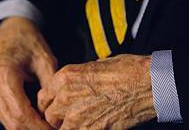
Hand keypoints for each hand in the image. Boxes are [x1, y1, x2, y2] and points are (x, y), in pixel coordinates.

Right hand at [0, 16, 56, 129]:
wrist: (12, 33)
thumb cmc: (29, 43)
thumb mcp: (45, 59)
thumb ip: (49, 84)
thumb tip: (56, 109)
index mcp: (4, 76)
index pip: (21, 114)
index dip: (38, 127)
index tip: (54, 129)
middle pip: (13, 123)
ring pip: (8, 124)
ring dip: (28, 128)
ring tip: (48, 125)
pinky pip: (6, 118)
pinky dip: (22, 123)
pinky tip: (38, 120)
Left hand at [38, 54, 155, 128]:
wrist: (145, 83)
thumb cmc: (127, 70)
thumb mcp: (96, 65)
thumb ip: (79, 78)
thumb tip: (76, 86)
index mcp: (66, 76)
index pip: (43, 97)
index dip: (51, 104)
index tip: (57, 108)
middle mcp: (66, 96)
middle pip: (49, 116)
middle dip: (58, 119)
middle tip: (72, 118)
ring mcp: (76, 116)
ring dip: (69, 127)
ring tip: (85, 122)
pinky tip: (95, 126)